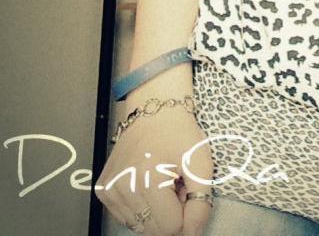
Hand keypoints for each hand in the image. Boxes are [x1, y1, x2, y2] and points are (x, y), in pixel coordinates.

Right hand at [94, 108, 213, 235]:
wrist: (154, 109)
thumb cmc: (179, 132)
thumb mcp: (201, 162)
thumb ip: (200, 202)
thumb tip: (193, 234)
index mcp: (147, 181)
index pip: (172, 228)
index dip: (185, 212)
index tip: (185, 188)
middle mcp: (123, 188)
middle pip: (154, 231)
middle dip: (170, 214)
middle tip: (175, 184)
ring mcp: (110, 191)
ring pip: (140, 226)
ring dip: (156, 211)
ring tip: (162, 182)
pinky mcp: (104, 190)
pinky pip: (127, 217)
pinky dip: (140, 207)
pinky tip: (147, 183)